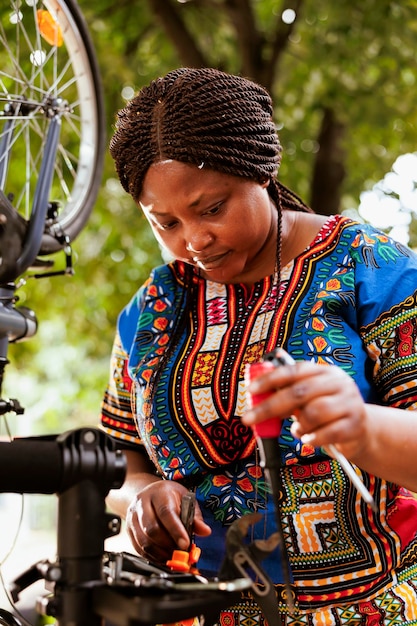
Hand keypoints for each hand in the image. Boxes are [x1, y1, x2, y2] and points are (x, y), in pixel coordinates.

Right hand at [126, 481, 210, 562]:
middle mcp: (142, 503)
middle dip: (168, 545)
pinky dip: (152, 557)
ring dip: (160, 553)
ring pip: (144, 541)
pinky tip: (163, 558)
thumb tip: (205, 531)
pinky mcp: (129, 530)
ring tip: (174, 557)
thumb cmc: (170, 496)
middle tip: (181, 553)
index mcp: (158, 493)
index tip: (186, 544)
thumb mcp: (185, 499)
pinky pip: (138, 548)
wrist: (149, 493)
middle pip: (151, 529)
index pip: (166, 512)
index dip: (176, 530)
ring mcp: (133, 517)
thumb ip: (195, 516)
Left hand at [243, 361, 368, 459]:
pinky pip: (326, 433)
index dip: (270, 379)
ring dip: (299, 426)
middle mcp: (339, 383)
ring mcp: (350, 403)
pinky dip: (312, 439)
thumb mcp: (308, 399)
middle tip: (250, 418)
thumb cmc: (327, 414)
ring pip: (313, 413)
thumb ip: (287, 394)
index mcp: (324, 371)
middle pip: (299, 392)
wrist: (362, 432)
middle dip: (270, 406)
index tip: (251, 389)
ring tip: (299, 430)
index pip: (294, 370)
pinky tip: (310, 440)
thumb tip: (257, 394)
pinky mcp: (355, 425)